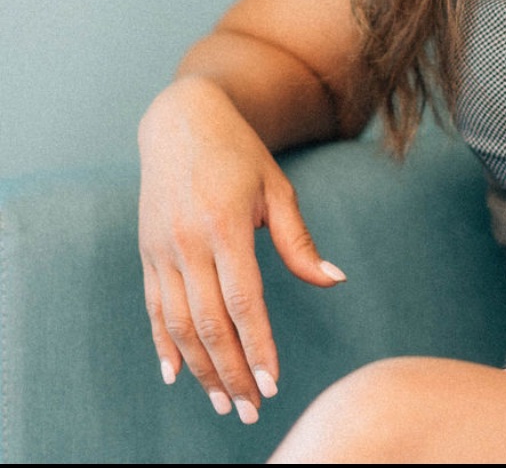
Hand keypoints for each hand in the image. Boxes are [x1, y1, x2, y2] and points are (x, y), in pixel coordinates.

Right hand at [137, 77, 346, 423]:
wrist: (181, 121)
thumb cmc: (240, 153)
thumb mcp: (276, 187)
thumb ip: (298, 241)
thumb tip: (334, 280)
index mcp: (226, 224)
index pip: (243, 301)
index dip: (257, 345)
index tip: (273, 383)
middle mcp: (188, 241)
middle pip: (209, 324)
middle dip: (232, 372)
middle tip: (253, 410)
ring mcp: (162, 249)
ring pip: (178, 325)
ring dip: (200, 369)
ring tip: (224, 403)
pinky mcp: (146, 253)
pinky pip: (154, 309)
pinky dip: (163, 346)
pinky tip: (177, 375)